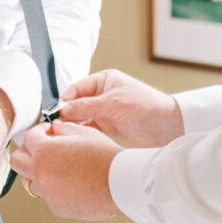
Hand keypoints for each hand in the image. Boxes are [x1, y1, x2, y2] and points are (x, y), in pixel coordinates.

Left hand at [9, 120, 120, 219]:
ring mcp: (47, 192)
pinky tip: (72, 181)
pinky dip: (55, 187)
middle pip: (18, 160)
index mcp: (44, 151)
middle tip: (44, 149)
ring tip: (61, 167)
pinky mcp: (56, 206)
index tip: (48, 132)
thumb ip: (61, 128)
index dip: (40, 131)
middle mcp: (41, 173)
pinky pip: (48, 194)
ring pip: (31, 179)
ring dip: (41, 171)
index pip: (29, 137)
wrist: (120, 182)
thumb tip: (53, 128)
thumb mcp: (82, 132)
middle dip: (29, 152)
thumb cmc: (104, 155)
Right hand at [60, 69, 183, 147]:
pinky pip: (87, 131)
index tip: (57, 111)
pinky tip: (73, 141)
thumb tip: (63, 109)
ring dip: (71, 126)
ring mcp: (103, 113)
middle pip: (76, 104)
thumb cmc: (145, 106)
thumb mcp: (114, 103)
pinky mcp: (106, 129)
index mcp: (103, 81)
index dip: (66, 99)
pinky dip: (80, 135)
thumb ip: (87, 105)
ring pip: (80, 119)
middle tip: (54, 126)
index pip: (77, 88)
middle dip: (65, 114)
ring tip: (61, 136)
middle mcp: (101, 96)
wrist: (166, 128)